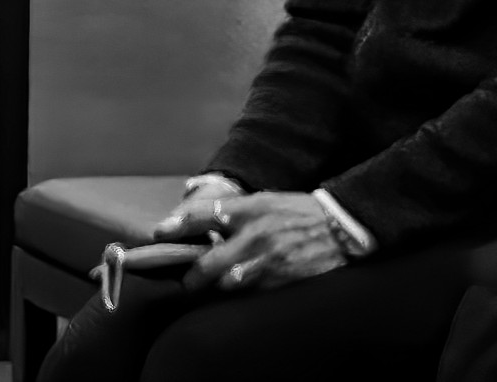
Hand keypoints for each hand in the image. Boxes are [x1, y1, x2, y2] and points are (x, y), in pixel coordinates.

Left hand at [161, 190, 348, 291]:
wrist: (336, 227)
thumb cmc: (294, 211)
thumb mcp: (261, 200)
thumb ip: (234, 213)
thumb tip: (205, 223)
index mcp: (245, 210)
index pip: (201, 216)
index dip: (176, 225)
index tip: (159, 233)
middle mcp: (252, 236)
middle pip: (209, 261)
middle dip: (192, 276)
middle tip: (185, 282)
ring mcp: (267, 261)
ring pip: (228, 282)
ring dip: (215, 287)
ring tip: (206, 290)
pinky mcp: (281, 280)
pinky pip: (252, 292)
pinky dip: (241, 294)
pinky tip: (236, 295)